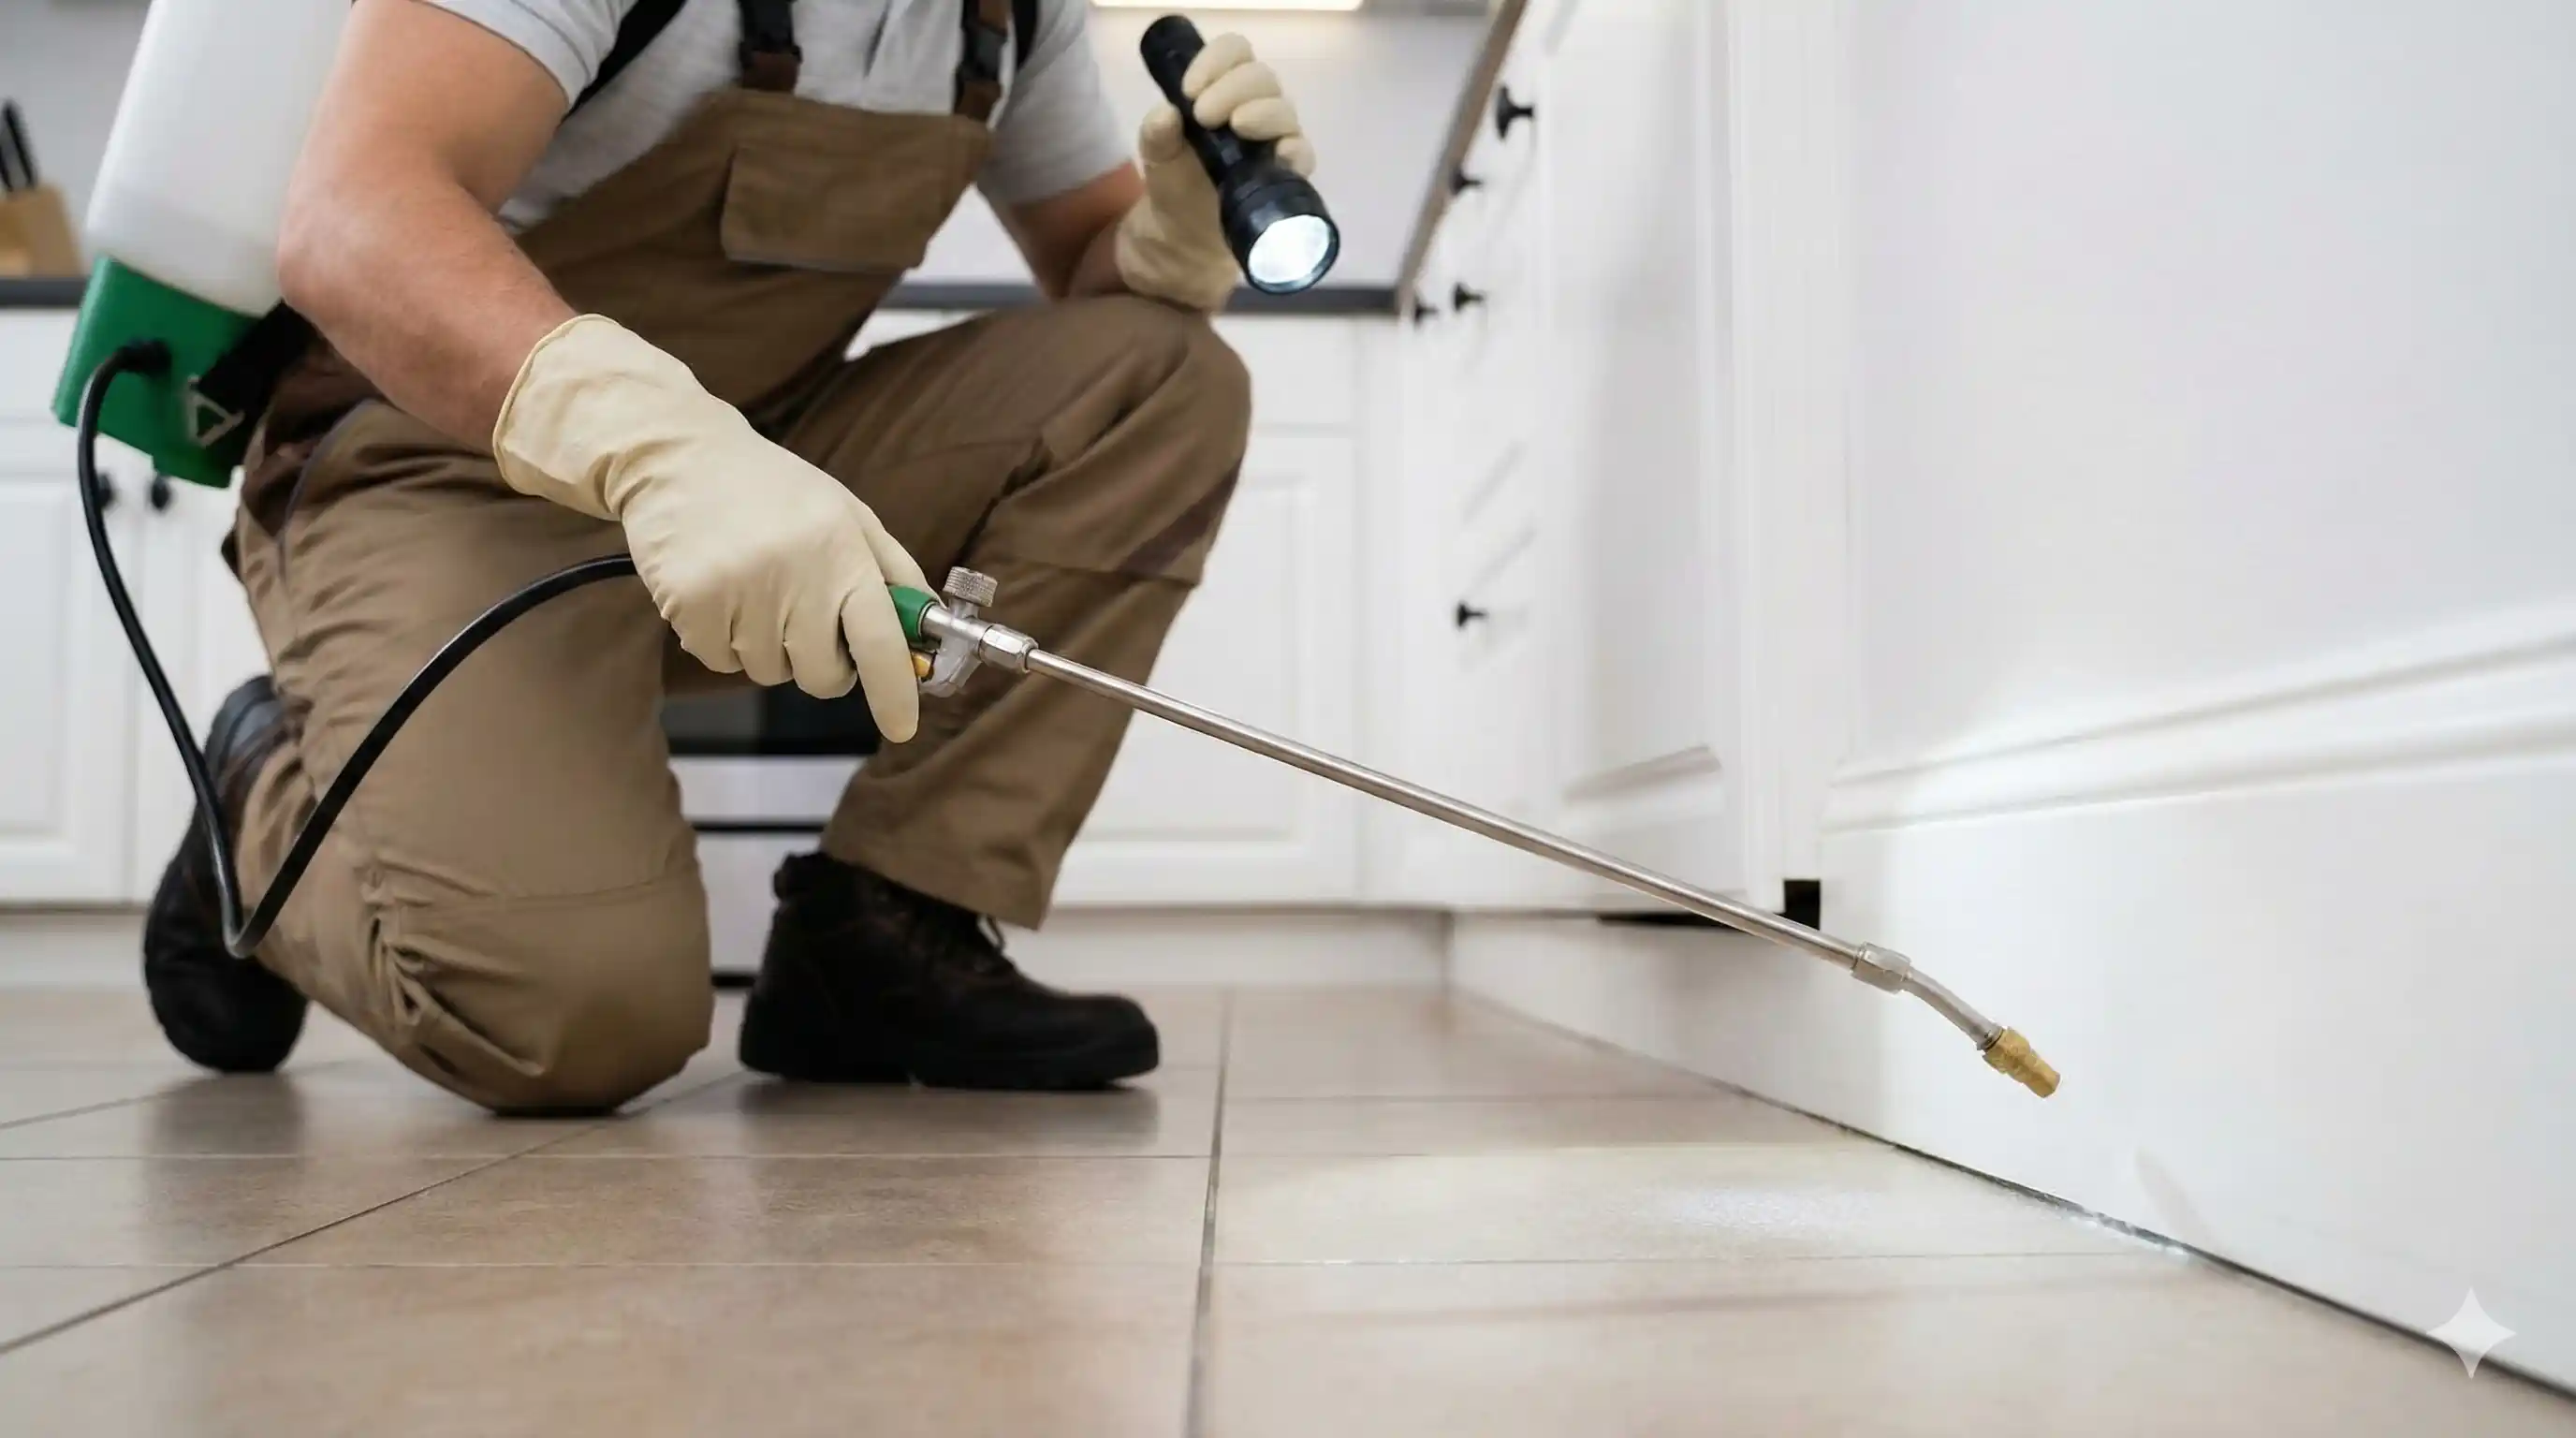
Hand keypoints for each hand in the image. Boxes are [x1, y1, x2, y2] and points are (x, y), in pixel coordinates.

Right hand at [491, 316, 931, 738]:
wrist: (678, 457)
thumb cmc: (774, 490)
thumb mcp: (847, 514)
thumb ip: (893, 571)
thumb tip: (930, 629)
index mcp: (841, 551)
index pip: (879, 641)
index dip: (895, 692)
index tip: (902, 727)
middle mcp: (793, 575)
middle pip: (821, 676)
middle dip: (819, 663)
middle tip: (803, 618)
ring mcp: (737, 592)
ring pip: (768, 672)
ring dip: (766, 646)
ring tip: (754, 587)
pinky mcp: (689, 605)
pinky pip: (720, 661)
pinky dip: (723, 639)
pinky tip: (720, 590)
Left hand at [1115, 33, 1315, 311]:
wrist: (1185, 233)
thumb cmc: (1177, 181)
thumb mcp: (1157, 155)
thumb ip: (1156, 133)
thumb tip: (1166, 113)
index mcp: (1225, 87)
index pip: (1235, 51)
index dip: (1216, 61)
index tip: (1189, 89)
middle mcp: (1257, 105)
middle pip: (1261, 77)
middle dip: (1233, 88)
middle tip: (1203, 115)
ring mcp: (1277, 137)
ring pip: (1284, 109)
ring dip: (1261, 112)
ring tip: (1237, 126)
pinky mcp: (1289, 172)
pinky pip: (1303, 153)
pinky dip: (1294, 150)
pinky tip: (1279, 154)